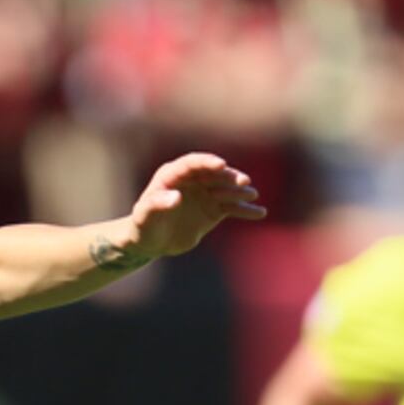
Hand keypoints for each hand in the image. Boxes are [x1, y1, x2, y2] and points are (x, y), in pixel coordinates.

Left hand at [124, 154, 270, 266]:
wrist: (151, 241)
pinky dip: (245, 210)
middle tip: (244, 182)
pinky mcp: (214, 210)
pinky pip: (232, 207)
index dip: (207, 162)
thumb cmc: (143, 225)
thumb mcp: (145, 215)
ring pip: (226, 189)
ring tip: (252, 195)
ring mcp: (205, 194)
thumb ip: (157, 204)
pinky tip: (259, 213)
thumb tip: (175, 197)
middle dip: (229, 177)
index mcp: (173, 175)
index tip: (222, 165)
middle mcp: (192, 181)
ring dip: (240, 192)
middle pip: (214, 175)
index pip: (193, 164)